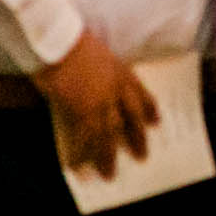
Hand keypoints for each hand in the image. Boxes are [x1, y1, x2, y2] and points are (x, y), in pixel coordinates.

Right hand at [31, 29, 158, 180]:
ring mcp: (100, 102)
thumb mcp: (98, 55)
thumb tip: (93, 92)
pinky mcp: (81, 111)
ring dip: (108, 156)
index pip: (142, 94)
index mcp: (122, 72)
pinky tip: (79, 166)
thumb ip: (102, 74)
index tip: (156, 121)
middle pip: (130, 120)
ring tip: (109, 174)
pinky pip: (83, 138)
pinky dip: (81, 153)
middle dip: (137, 139)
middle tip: (142, 156)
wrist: (58, 40)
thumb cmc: (71, 42)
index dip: (149, 109)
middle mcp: (116, 90)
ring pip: (108, 135)